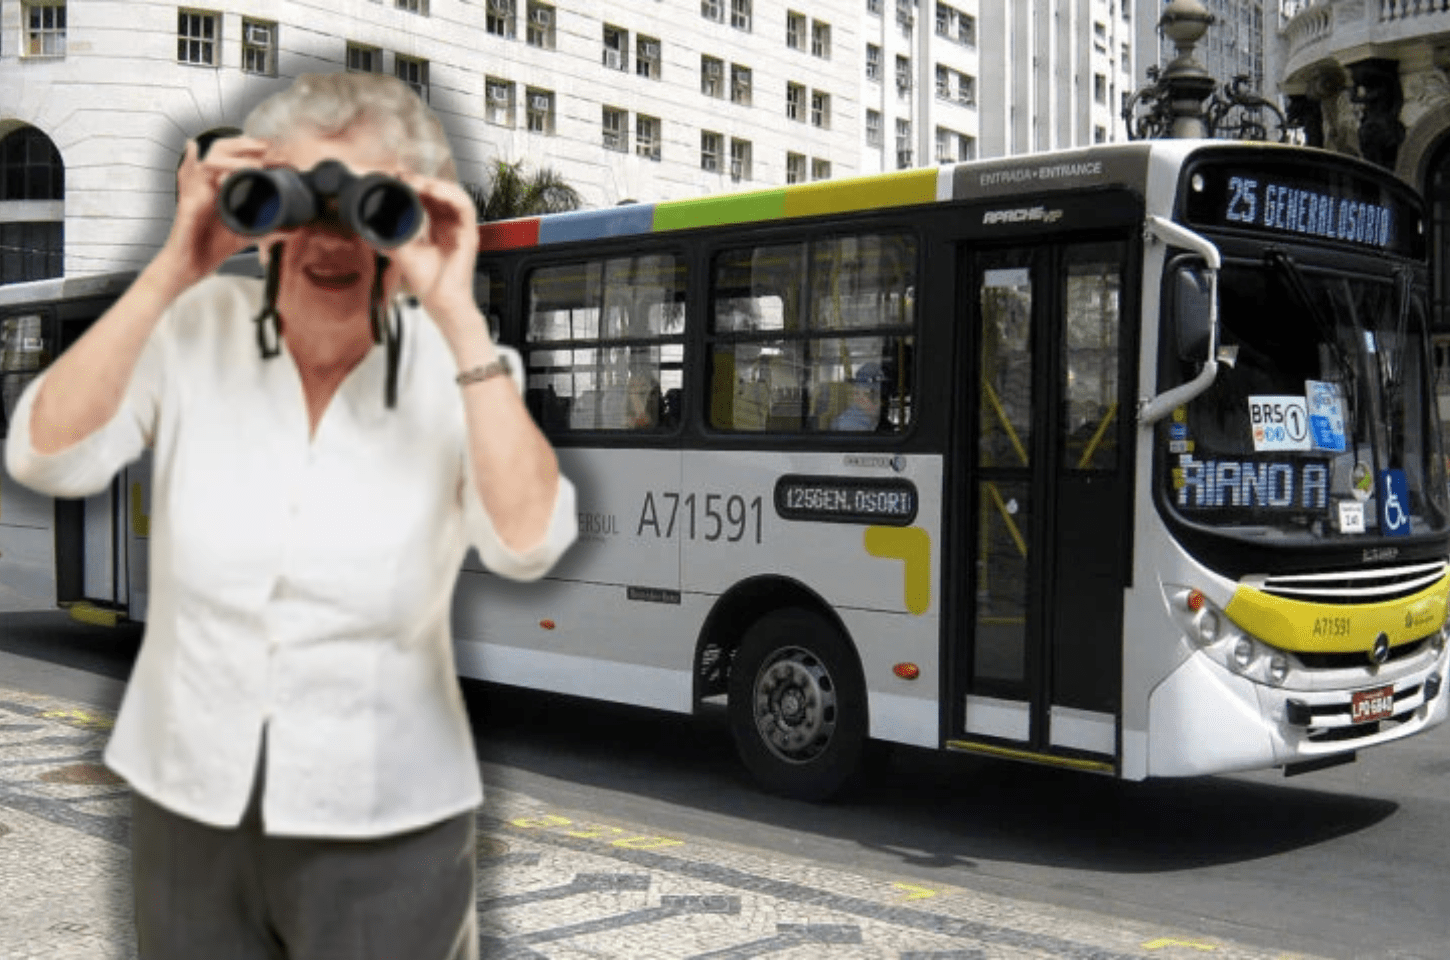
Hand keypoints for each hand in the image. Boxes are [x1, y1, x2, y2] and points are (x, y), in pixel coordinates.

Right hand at [154, 136, 270, 291]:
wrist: (193, 265)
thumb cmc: (215, 246)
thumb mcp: (249, 234)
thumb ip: (270, 229)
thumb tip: (294, 228)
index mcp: (224, 186)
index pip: (237, 158)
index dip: (254, 152)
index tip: (278, 153)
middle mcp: (210, 183)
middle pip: (222, 150)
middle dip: (244, 144)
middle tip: (267, 146)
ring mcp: (198, 189)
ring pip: (211, 159)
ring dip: (232, 156)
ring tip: (255, 163)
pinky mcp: (188, 201)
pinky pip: (191, 176)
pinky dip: (197, 164)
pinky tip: (211, 160)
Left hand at [390, 173, 483, 336]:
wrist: (441, 302)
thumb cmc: (428, 283)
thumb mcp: (402, 252)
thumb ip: (389, 238)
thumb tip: (368, 228)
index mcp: (438, 229)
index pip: (429, 199)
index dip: (415, 186)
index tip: (397, 179)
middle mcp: (451, 227)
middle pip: (442, 193)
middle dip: (423, 181)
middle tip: (403, 176)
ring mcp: (462, 230)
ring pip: (455, 194)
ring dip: (436, 184)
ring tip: (416, 182)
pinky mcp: (470, 234)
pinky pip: (465, 207)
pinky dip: (450, 195)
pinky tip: (433, 191)